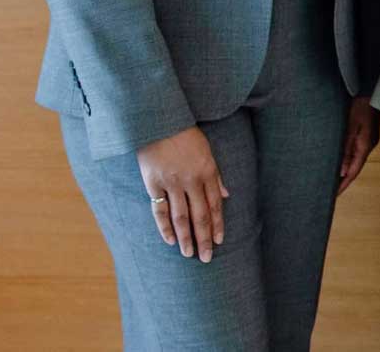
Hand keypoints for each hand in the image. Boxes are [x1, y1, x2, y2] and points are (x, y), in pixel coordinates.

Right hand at [135, 126, 228, 262]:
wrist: (158, 121)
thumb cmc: (185, 135)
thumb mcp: (207, 151)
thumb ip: (216, 176)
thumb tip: (226, 195)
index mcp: (208, 171)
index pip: (215, 205)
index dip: (217, 224)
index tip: (219, 241)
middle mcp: (192, 180)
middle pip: (200, 215)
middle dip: (204, 238)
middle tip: (207, 257)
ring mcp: (172, 183)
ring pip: (181, 217)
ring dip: (186, 238)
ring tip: (189, 254)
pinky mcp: (153, 183)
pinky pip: (159, 209)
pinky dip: (164, 226)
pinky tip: (170, 240)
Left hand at [334, 95, 379, 196]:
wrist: (368, 91)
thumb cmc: (358, 107)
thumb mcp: (349, 128)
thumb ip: (346, 149)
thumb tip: (342, 171)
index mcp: (365, 146)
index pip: (353, 172)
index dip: (343, 184)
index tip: (334, 196)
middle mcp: (368, 146)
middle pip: (355, 168)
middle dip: (343, 180)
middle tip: (330, 192)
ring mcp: (368, 140)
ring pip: (355, 160)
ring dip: (345, 170)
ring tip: (332, 180)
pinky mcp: (365, 135)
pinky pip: (355, 152)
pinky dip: (347, 160)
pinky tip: (340, 162)